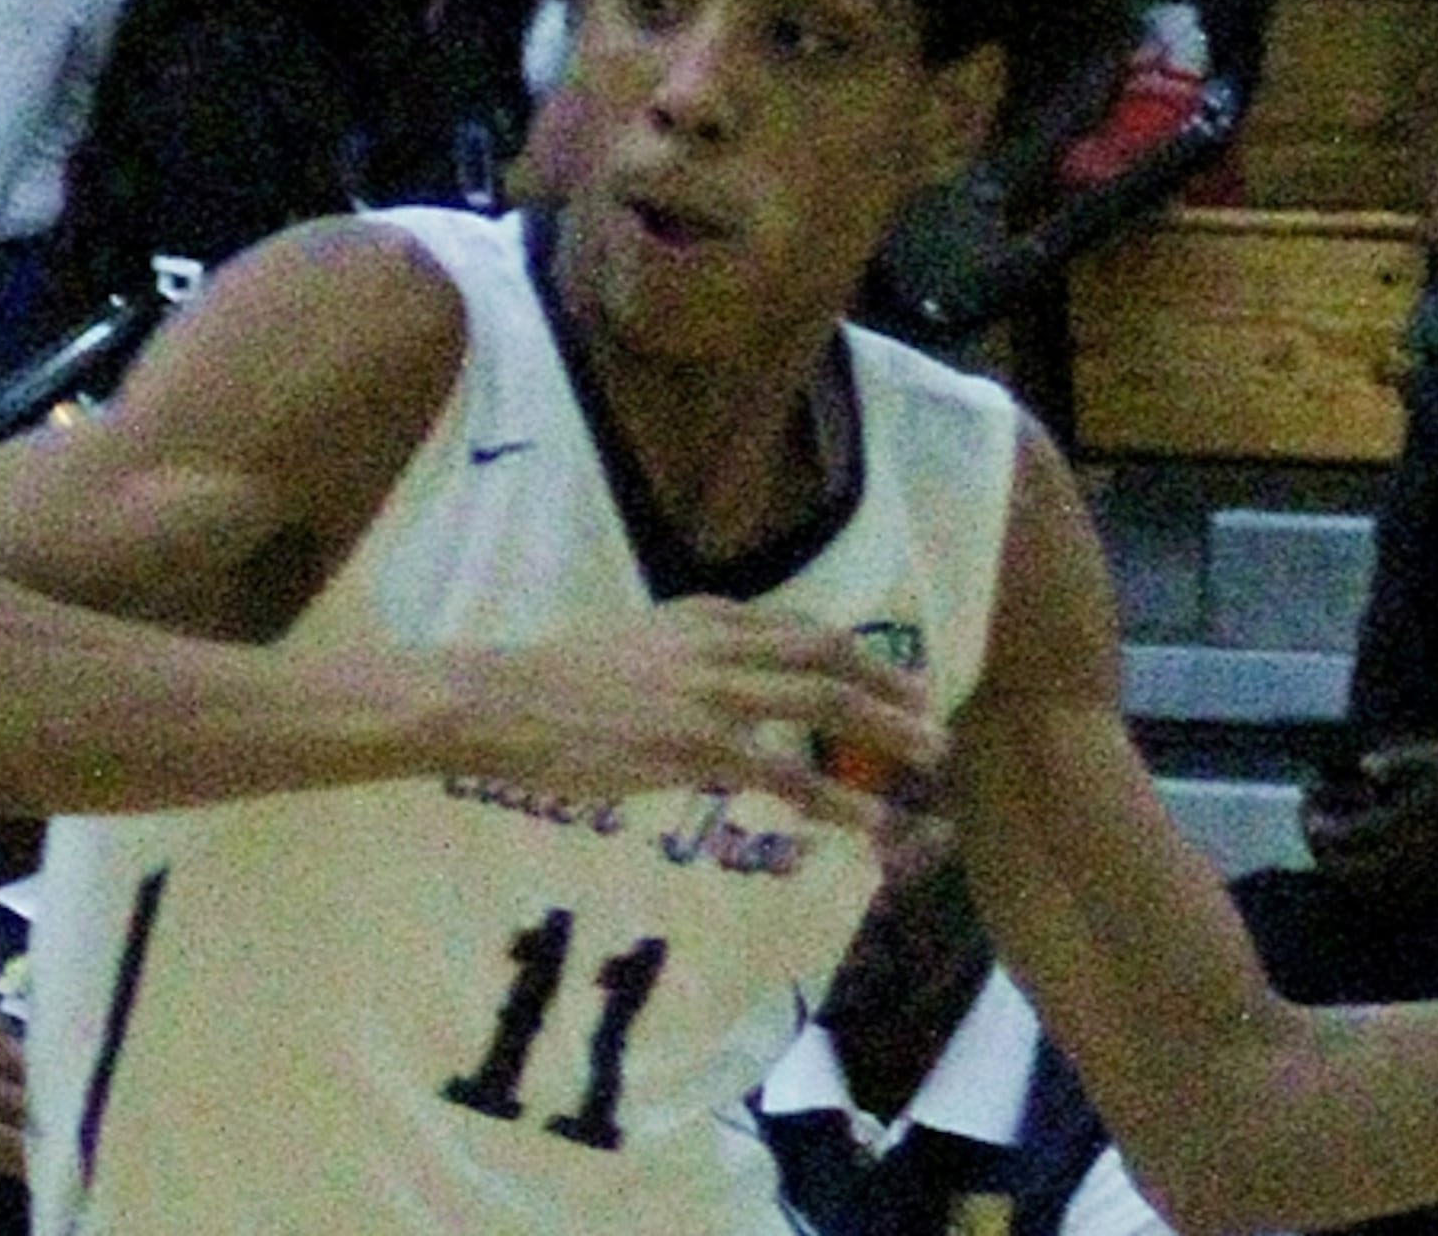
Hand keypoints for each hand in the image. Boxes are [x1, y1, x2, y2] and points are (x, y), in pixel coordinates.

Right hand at [450, 599, 943, 830]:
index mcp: (703, 616)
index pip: (801, 628)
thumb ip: (687, 656)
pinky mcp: (699, 747)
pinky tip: (873, 820)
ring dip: (886, 729)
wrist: (505, 703)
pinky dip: (841, 798)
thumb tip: (724, 684)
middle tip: (932, 712)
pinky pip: (789, 776)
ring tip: (929, 755)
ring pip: (825, 704)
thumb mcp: (633, 645)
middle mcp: (719, 644)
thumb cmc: (555, 684)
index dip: (856, 653)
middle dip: (890, 683)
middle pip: (828, 656)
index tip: (890, 676)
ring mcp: (713, 694)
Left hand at [1299, 739, 1437, 892]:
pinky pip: (1394, 895)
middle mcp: (1402, 860)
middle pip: (1346, 870)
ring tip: (1339, 849)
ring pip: (1368, 888)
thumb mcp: (1434, 756)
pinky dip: (1373, 883)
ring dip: (1345, 870)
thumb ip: (1394, 763)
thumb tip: (1365, 769)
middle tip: (1316, 830)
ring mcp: (1420, 879)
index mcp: (1396, 826)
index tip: (1309, 807)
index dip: (1316, 822)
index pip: (1340, 835)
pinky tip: (1374, 863)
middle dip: (1324, 852)